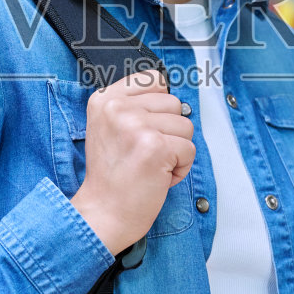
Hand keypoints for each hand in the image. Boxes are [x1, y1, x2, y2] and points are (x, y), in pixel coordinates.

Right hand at [69, 68, 195, 256]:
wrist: (103, 213)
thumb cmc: (110, 177)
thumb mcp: (108, 128)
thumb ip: (133, 105)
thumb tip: (169, 94)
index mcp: (104, 99)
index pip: (154, 80)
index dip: (160, 108)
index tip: (145, 131)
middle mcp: (117, 108)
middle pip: (174, 104)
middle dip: (168, 132)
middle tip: (144, 154)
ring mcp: (136, 125)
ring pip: (185, 126)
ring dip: (175, 151)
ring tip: (150, 166)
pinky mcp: (155, 147)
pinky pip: (189, 149)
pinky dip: (180, 169)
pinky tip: (157, 177)